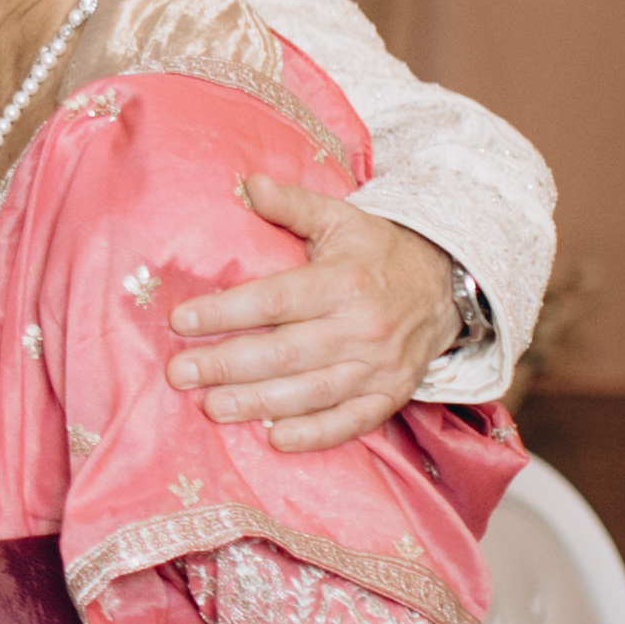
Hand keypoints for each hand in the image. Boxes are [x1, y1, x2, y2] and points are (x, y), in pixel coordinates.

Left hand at [164, 177, 462, 451]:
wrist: (446, 284)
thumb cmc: (376, 251)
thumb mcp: (340, 218)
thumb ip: (292, 206)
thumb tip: (248, 184)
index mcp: (344, 280)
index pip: (275, 300)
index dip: (225, 312)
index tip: (179, 321)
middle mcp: (363, 326)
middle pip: (284, 352)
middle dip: (226, 366)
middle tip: (178, 374)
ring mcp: (379, 366)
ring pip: (311, 392)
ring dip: (258, 403)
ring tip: (211, 407)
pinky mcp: (391, 394)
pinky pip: (351, 421)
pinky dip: (315, 434)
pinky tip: (275, 439)